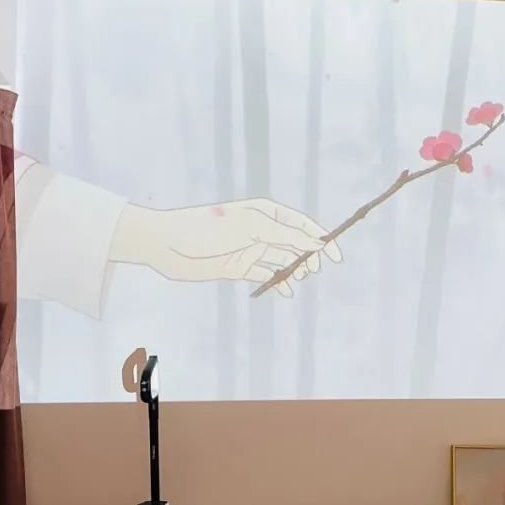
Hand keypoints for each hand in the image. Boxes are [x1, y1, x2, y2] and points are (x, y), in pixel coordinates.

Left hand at [110, 198, 342, 296]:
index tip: (336, 256)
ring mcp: (250, 249)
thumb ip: (284, 236)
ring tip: (297, 279)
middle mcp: (260, 229)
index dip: (320, 239)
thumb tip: (316, 244)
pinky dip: (277, 283)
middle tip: (313, 271)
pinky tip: (285, 292)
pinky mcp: (239, 268)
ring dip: (293, 270)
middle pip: (294, 244)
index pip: (301, 225)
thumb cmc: (207, 229)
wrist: (168, 245)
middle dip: (308, 257)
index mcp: (264, 212)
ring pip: (282, 261)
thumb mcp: (249, 228)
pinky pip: (265, 276)